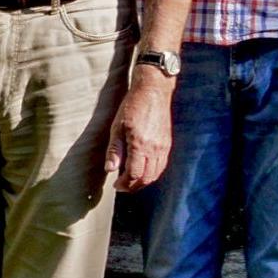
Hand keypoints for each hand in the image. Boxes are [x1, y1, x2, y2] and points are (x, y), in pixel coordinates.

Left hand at [103, 77, 173, 191]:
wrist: (153, 91)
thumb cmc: (132, 106)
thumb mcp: (117, 127)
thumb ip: (114, 150)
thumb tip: (109, 169)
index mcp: (140, 145)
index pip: (134, 174)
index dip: (124, 184)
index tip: (116, 185)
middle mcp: (154, 148)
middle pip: (146, 178)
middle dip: (133, 186)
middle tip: (122, 187)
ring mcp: (163, 147)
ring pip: (156, 174)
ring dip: (143, 181)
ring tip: (131, 181)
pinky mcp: (168, 144)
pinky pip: (162, 165)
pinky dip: (153, 173)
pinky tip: (143, 171)